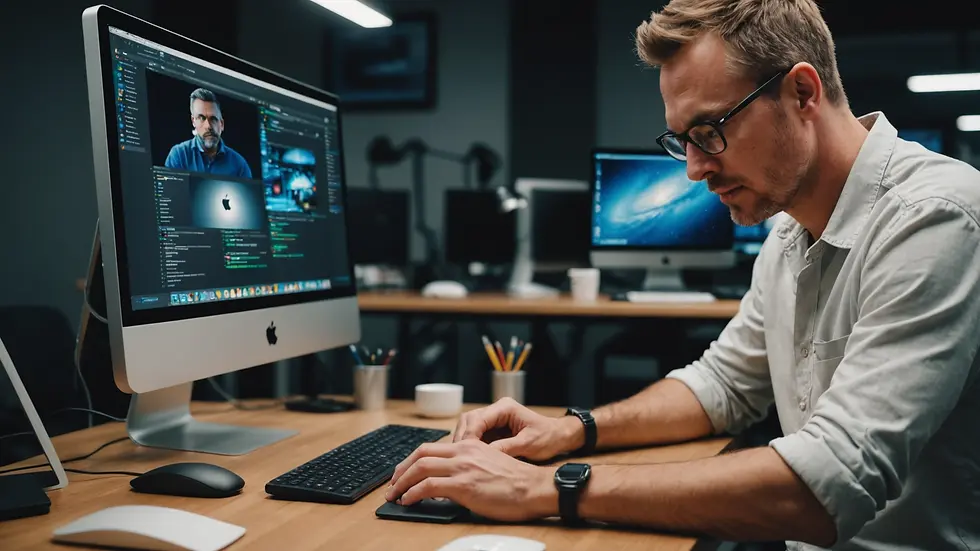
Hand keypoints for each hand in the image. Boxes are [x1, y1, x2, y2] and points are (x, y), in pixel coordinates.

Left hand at [386, 439, 556, 521]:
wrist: (534, 488)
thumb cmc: (517, 482)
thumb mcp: (490, 464)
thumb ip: (469, 466)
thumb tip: (449, 481)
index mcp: (470, 446)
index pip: (432, 448)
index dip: (412, 460)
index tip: (404, 471)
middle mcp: (464, 452)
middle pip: (421, 454)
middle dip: (401, 470)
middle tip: (392, 483)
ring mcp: (462, 468)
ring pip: (420, 468)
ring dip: (402, 482)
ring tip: (395, 495)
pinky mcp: (463, 485)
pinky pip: (428, 486)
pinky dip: (413, 493)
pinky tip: (409, 501)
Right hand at [453, 397, 583, 461]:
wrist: (560, 437)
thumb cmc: (548, 438)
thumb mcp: (528, 444)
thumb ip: (506, 448)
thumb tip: (485, 456)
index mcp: (505, 408)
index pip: (478, 419)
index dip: (468, 436)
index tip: (465, 452)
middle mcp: (497, 409)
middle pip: (469, 420)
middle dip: (462, 438)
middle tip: (459, 457)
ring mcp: (494, 418)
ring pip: (469, 427)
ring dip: (465, 442)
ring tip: (463, 459)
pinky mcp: (494, 429)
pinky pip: (477, 435)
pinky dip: (472, 446)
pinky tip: (470, 459)